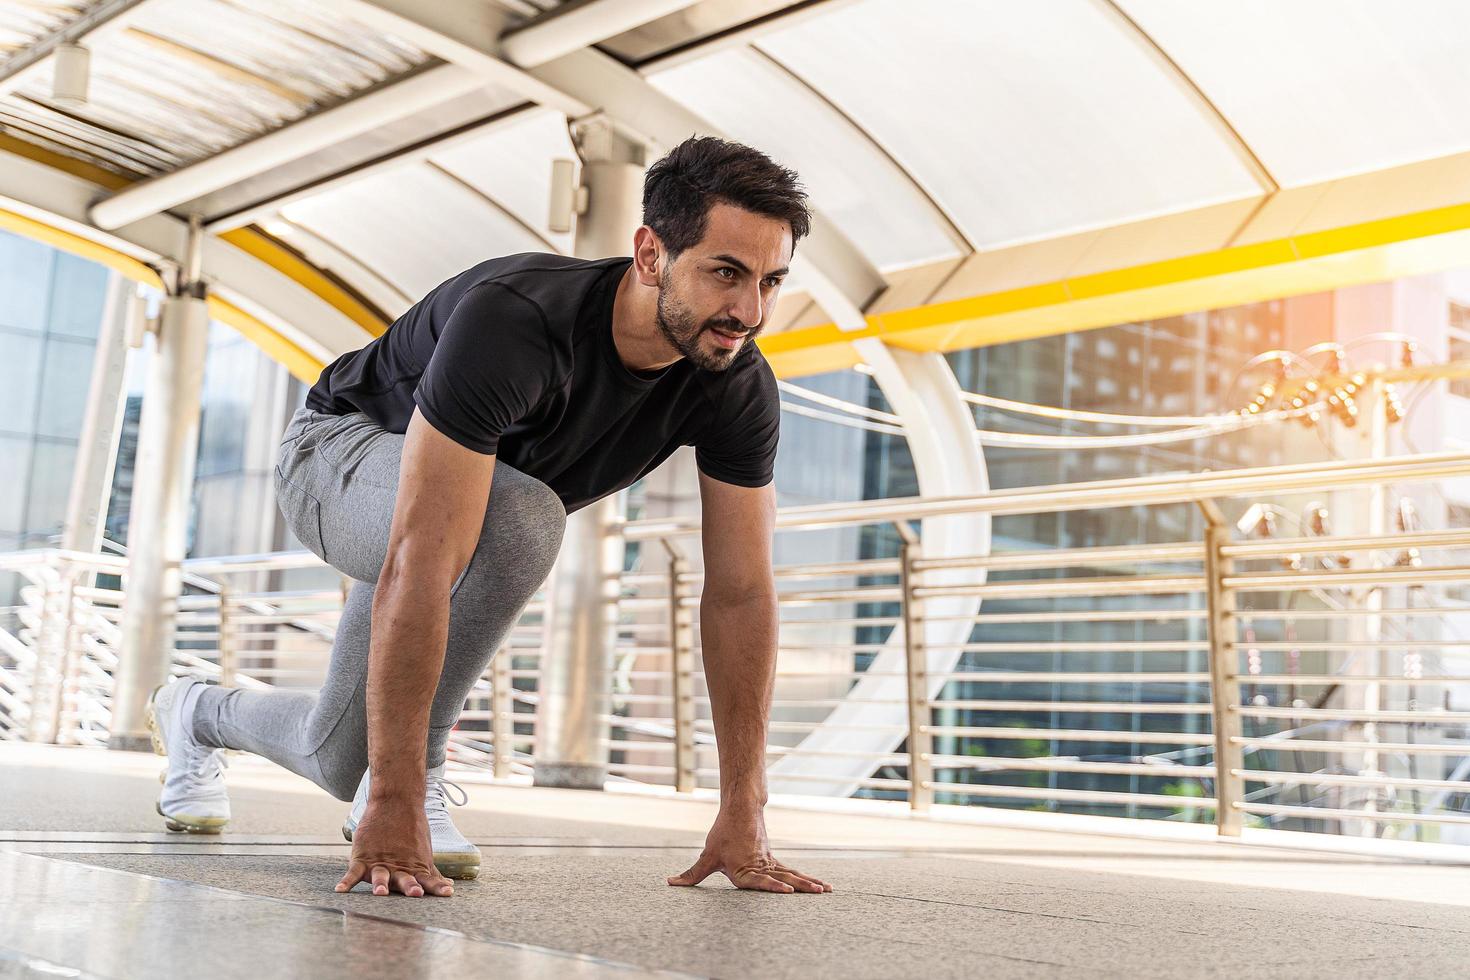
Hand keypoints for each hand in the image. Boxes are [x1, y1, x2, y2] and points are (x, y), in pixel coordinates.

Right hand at [336, 798, 453, 897]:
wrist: (395, 802)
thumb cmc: (411, 829)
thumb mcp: (423, 852)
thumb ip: (431, 872)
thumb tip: (447, 887)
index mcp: (414, 867)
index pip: (427, 880)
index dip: (437, 887)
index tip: (448, 893)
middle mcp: (398, 867)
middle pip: (405, 879)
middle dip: (409, 886)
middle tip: (415, 892)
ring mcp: (379, 863)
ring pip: (380, 876)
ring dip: (380, 884)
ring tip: (380, 892)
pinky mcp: (362, 857)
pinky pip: (353, 872)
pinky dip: (346, 882)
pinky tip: (340, 890)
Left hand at [667, 809, 830, 893]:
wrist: (740, 809)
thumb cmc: (723, 834)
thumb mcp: (707, 856)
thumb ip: (692, 874)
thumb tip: (670, 883)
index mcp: (745, 870)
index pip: (761, 881)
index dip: (773, 887)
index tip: (788, 891)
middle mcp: (761, 867)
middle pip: (784, 877)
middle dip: (802, 886)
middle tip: (818, 892)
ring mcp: (770, 863)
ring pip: (792, 874)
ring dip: (809, 882)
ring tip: (826, 890)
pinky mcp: (774, 860)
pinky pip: (792, 871)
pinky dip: (805, 878)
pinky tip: (819, 885)